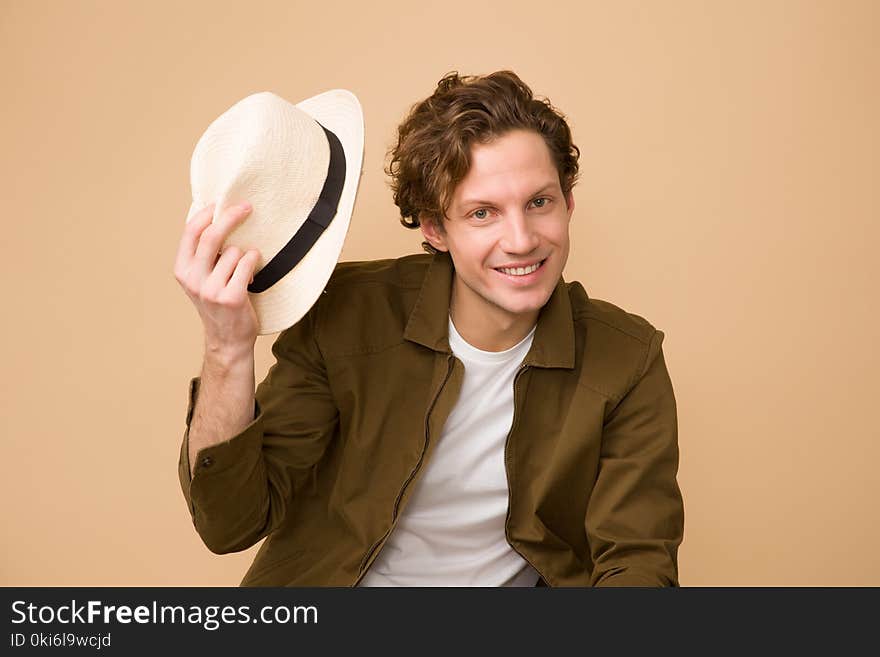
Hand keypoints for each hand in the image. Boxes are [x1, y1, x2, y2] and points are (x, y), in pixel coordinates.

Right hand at [173, 201, 261, 357]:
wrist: (228, 340)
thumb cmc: (218, 304)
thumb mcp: (201, 278)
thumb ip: (203, 254)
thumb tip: (214, 216)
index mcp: (182, 270)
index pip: (190, 232)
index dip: (206, 213)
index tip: (220, 202)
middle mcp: (193, 279)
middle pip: (212, 236)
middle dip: (231, 216)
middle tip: (247, 207)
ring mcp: (211, 289)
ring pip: (235, 251)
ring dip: (246, 255)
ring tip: (245, 272)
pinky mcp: (231, 297)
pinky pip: (247, 263)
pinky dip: (254, 262)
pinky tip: (252, 276)